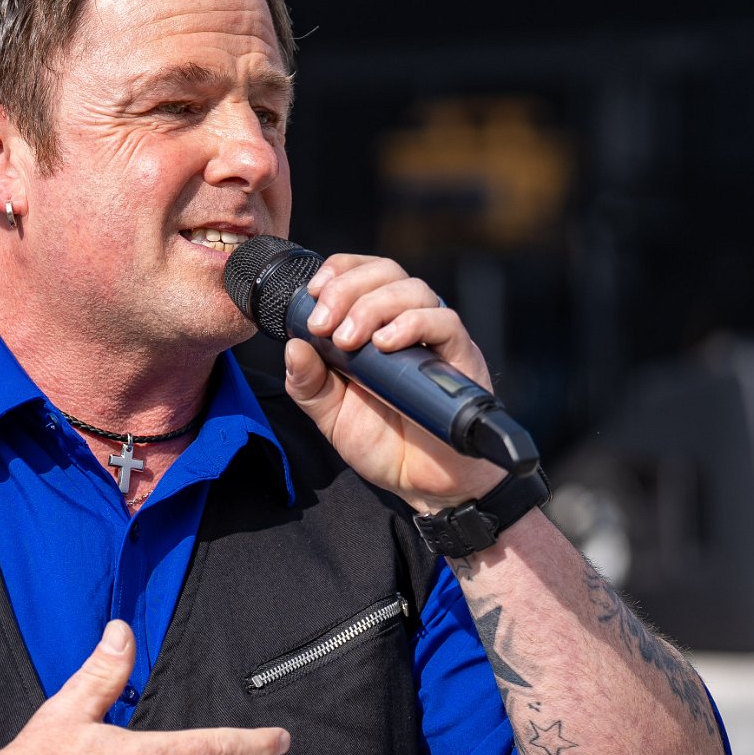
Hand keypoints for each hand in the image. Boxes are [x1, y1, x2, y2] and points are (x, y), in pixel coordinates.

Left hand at [282, 254, 504, 511]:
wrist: (423, 483)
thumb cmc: (382, 444)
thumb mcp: (330, 414)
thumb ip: (308, 383)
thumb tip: (293, 346)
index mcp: (373, 326)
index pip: (360, 273)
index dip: (337, 271)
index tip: (312, 294)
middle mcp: (406, 323)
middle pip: (385, 271)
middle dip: (347, 289)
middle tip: (324, 326)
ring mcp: (434, 338)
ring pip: (413, 289)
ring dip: (373, 306)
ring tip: (349, 341)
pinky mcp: (461, 357)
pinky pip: (444, 321)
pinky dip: (411, 324)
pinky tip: (385, 345)